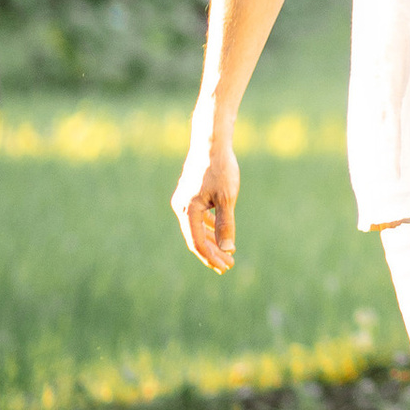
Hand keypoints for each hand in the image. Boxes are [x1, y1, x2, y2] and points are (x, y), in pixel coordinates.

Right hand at [172, 122, 241, 272]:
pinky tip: (218, 234)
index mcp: (187, 210)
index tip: (226, 267)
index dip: (211, 257)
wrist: (211, 142)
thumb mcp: (227, 198)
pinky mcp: (189, 195)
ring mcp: (183, 201)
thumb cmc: (220, 168)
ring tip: (226, 254)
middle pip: (195, 238)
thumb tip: (228, 250)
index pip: (197, 242)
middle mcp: (181, 207)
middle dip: (212, 253)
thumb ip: (226, 224)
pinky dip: (208, 227)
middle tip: (228, 266)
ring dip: (211, 242)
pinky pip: (197, 218)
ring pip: (196, 228)